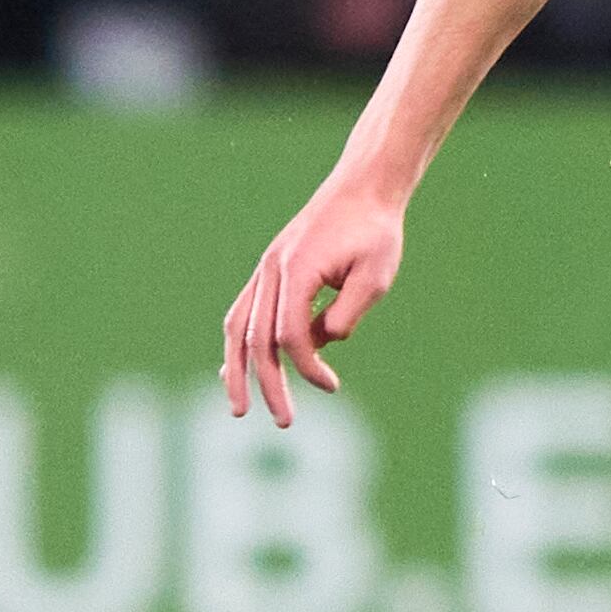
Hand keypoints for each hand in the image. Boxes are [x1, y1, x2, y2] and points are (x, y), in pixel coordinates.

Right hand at [221, 185, 404, 425]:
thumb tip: (321, 345)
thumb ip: (346, 315)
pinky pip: (243, 313)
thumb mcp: (375, 277)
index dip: (308, 367)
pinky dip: (239, 344)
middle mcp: (271, 270)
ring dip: (236, 370)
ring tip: (238, 408)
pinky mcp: (269, 272)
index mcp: (296, 269)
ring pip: (237, 327)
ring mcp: (265, 269)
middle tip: (284, 422)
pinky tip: (235, 369)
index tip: (332, 386)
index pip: (289, 334)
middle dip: (266, 384)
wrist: (363, 189)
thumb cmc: (375, 232)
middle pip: (256, 338)